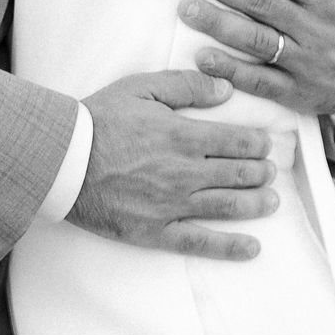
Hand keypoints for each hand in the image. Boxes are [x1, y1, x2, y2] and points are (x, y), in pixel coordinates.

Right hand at [72, 70, 274, 261]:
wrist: (62, 160)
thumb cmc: (98, 120)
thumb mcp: (141, 87)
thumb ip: (186, 86)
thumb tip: (225, 89)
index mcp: (183, 136)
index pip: (236, 141)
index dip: (257, 143)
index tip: (265, 144)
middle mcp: (185, 173)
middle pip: (238, 174)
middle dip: (261, 172)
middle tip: (271, 170)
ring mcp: (172, 205)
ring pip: (228, 206)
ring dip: (256, 203)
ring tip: (272, 201)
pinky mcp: (156, 231)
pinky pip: (200, 242)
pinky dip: (230, 247)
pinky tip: (252, 248)